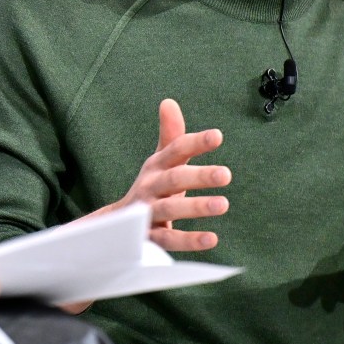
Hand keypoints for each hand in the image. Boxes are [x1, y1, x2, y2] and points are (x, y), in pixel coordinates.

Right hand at [117, 98, 230, 251]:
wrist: (116, 226)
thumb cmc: (151, 188)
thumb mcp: (159, 162)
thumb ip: (170, 136)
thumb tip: (169, 102)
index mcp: (156, 166)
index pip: (176, 149)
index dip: (195, 142)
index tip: (217, 136)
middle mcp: (150, 187)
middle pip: (174, 178)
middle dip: (198, 175)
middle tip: (226, 174)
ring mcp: (147, 213)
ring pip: (170, 209)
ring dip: (196, 206)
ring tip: (223, 204)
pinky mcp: (148, 239)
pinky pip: (168, 240)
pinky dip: (189, 241)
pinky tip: (212, 239)